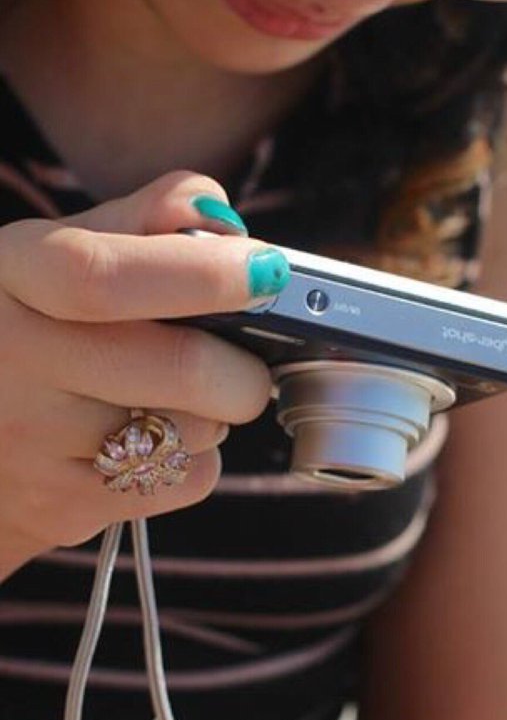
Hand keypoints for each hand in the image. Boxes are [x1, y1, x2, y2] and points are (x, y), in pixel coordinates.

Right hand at [0, 170, 280, 581]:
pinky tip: (151, 442)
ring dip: (214, 415)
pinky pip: (186, 481)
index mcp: (9, 280)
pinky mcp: (62, 506)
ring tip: (170, 399)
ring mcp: (33, 443)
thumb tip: (218, 213)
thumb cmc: (16, 335)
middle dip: (243, 368)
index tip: (267, 270)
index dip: (200, 273)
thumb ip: (137, 224)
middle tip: (241, 361)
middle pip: (183, 369)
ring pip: (196, 431)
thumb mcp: (47, 260)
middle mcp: (12, 361)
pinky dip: (194, 460)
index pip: (104, 275)